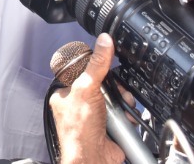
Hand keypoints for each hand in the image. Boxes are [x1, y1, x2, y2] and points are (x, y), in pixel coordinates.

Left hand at [50, 35, 124, 163]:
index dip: (96, 69)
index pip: (82, 71)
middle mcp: (79, 104)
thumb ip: (96, 65)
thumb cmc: (79, 131)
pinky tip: (125, 119)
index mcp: (66, 94)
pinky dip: (127, 116)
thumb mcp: (86, 89)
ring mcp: (95, 116)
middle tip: (115, 94)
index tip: (106, 66)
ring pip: (115, 99)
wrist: (94, 160)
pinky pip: (122, 114)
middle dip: (114, 89)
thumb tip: (103, 42)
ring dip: (122, 103)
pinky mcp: (110, 127)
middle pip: (103, 85)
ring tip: (121, 109)